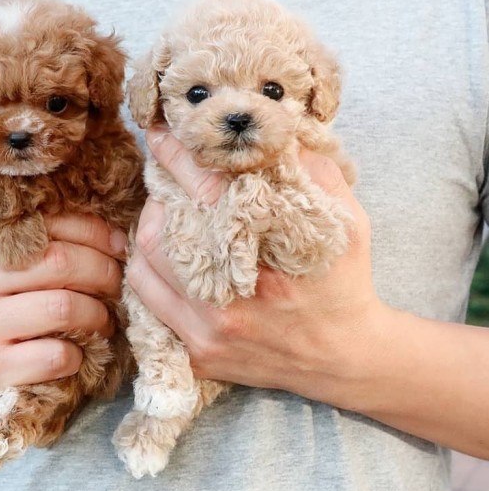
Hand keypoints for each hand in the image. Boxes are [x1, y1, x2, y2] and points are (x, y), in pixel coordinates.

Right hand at [0, 214, 127, 414]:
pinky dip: (80, 353)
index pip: (47, 223)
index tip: (117, 245)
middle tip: (116, 285)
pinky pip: (57, 355)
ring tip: (103, 320)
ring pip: (64, 307)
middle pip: (61, 262)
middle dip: (104, 273)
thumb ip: (36, 244)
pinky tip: (77, 352)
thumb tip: (114, 236)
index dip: (95, 232)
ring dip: (98, 315)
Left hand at [126, 126, 386, 406]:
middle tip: (166, 187)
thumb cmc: (344, 284)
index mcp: (268, 261)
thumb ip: (312, 172)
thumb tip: (272, 131)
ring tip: (166, 222)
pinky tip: (168, 262)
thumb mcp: (347, 222)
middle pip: (158, 235)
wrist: (345, 358)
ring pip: (143, 272)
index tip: (161, 136)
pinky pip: (149, 308)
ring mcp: (207, 334)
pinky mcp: (198, 356)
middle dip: (156, 200)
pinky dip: (151, 277)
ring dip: (148, 238)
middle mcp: (229, 303)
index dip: (177, 157)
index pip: (205, 193)